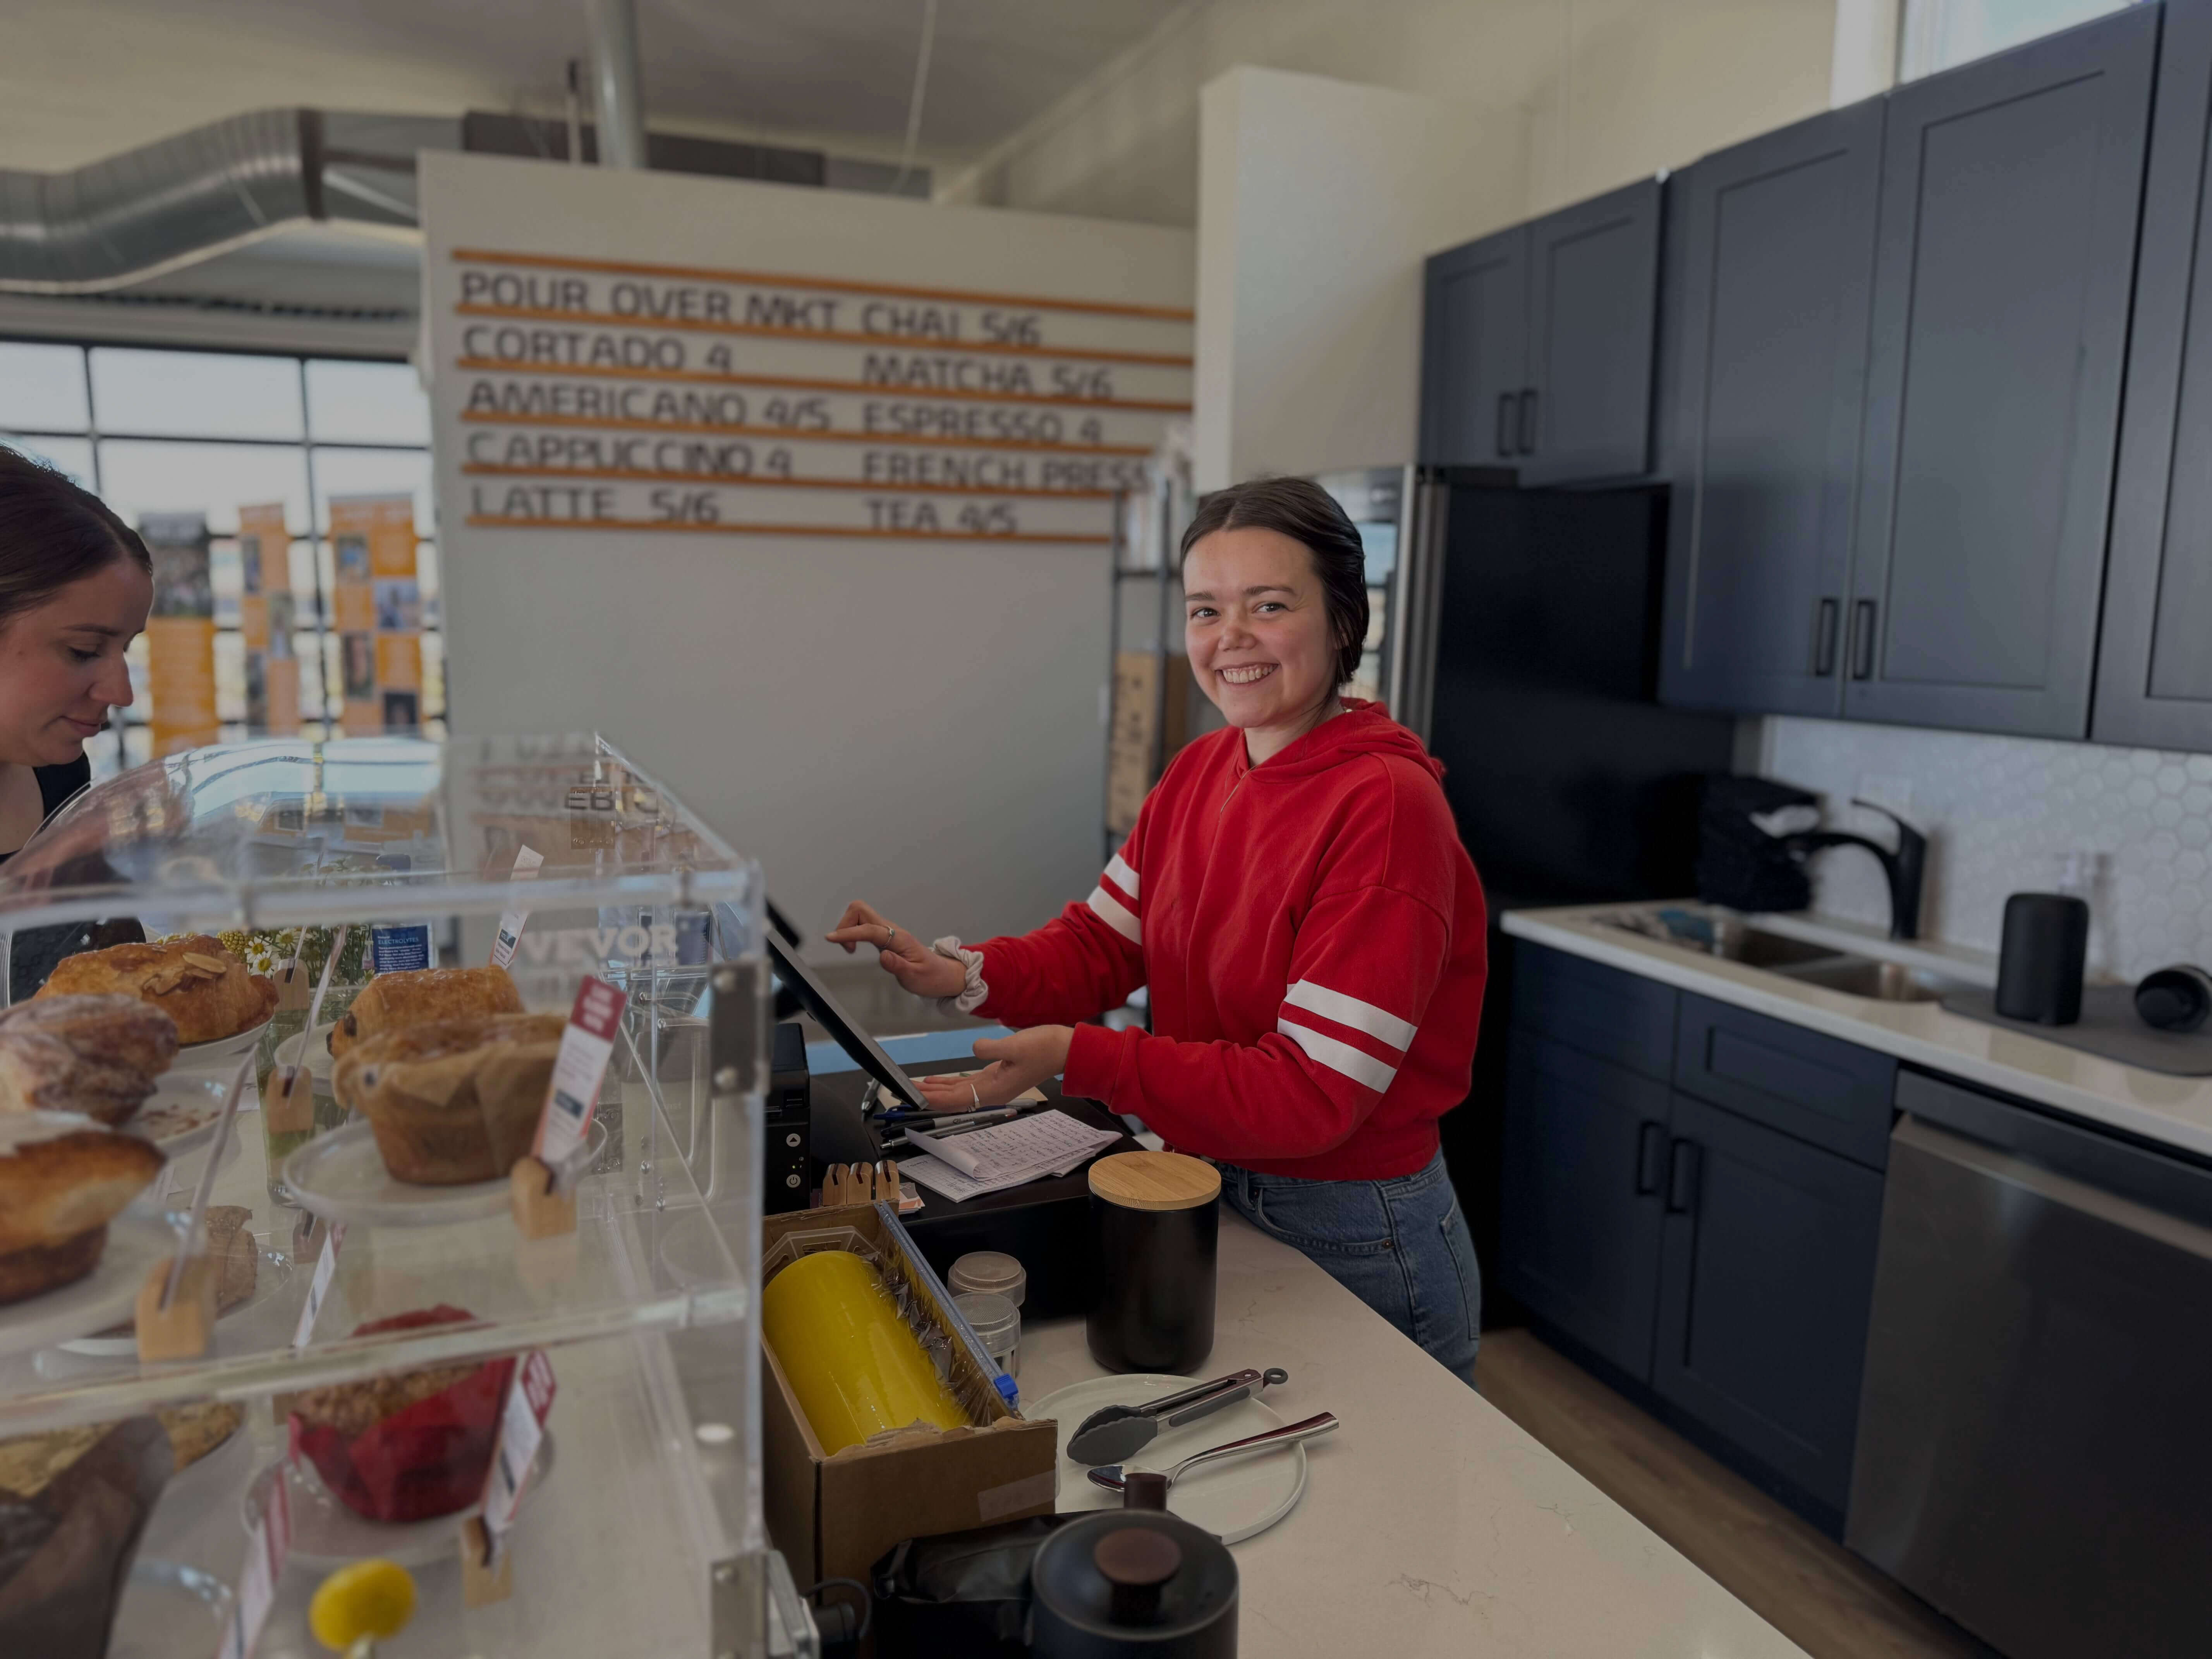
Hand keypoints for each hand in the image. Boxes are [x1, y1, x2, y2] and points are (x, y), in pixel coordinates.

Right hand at [825, 900, 965, 999]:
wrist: (942, 974)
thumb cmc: (930, 976)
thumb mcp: (915, 977)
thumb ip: (898, 966)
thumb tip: (883, 956)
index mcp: (899, 939)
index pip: (869, 930)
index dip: (848, 933)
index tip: (830, 938)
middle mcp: (892, 930)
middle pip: (861, 910)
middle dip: (845, 924)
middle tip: (847, 948)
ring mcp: (887, 932)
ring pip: (860, 915)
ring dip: (848, 928)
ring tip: (850, 949)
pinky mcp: (884, 936)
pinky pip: (863, 925)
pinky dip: (852, 932)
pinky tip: (854, 947)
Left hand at [915, 1026, 1072, 1108]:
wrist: (1065, 1049)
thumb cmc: (1045, 1048)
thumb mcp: (1017, 1045)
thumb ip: (991, 1048)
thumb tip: (974, 1049)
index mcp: (995, 1089)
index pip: (956, 1099)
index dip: (933, 1098)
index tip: (913, 1097)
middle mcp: (991, 1092)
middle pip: (951, 1099)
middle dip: (927, 1096)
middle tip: (902, 1093)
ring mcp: (992, 1085)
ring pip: (956, 1093)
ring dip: (934, 1091)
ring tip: (911, 1088)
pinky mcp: (994, 1075)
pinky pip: (964, 1084)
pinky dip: (947, 1084)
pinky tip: (934, 1081)